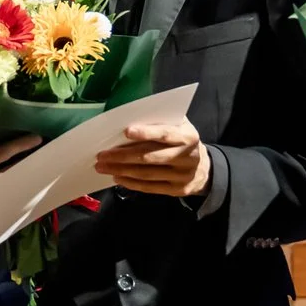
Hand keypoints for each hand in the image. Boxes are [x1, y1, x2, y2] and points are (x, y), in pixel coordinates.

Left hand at [92, 118, 210, 198]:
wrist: (203, 168)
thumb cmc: (182, 140)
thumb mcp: (180, 126)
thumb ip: (162, 121)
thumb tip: (131, 115)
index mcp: (188, 137)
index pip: (165, 134)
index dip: (146, 133)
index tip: (126, 131)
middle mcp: (186, 157)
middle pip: (150, 157)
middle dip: (123, 156)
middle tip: (102, 155)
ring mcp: (182, 176)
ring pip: (147, 174)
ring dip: (122, 170)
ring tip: (103, 166)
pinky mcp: (176, 190)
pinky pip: (150, 187)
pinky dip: (131, 183)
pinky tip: (117, 177)